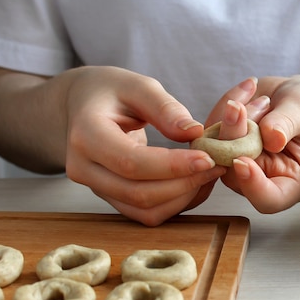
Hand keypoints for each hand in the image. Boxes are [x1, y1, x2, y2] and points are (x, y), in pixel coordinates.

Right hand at [62, 66, 225, 225]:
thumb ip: (165, 107)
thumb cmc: (111, 91)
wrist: (82, 107)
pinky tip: (195, 183)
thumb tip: (194, 133)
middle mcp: (83, 168)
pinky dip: (175, 203)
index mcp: (85, 135)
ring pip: (144, 210)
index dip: (172, 166)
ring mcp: (96, 188)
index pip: (131, 162)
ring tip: (210, 174)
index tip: (208, 158)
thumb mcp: (137, 85)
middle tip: (217, 165)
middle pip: (139, 192)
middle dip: (184, 183)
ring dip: (183, 197)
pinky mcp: (111, 199)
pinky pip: (146, 213)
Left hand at [205, 75, 299, 213]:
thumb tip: (271, 138)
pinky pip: (211, 130)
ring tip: (261, 98)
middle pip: (234, 174)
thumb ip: (287, 124)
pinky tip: (248, 91)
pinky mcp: (224, 146)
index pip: (268, 199)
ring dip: (231, 119)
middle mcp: (261, 178)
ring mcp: (239, 163)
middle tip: (239, 108)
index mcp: (291, 182)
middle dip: (233, 139)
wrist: (298, 95)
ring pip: (217, 151)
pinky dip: (224, 107)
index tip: (243, 161)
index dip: (252, 186)